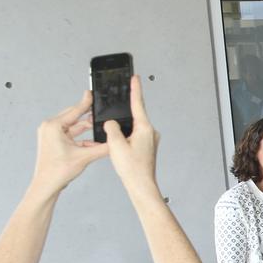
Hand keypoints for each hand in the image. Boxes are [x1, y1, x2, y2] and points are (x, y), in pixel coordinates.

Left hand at [29, 90, 109, 195]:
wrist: (47, 185)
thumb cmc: (57, 171)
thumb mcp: (85, 157)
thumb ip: (103, 147)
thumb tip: (115, 142)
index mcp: (53, 126)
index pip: (75, 111)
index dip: (86, 102)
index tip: (92, 93)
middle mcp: (50, 128)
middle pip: (74, 116)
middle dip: (89, 117)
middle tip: (101, 113)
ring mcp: (51, 134)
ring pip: (74, 127)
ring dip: (87, 129)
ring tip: (100, 129)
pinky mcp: (54, 141)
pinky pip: (72, 135)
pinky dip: (83, 138)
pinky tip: (94, 143)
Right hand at [105, 77, 159, 199]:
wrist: (141, 185)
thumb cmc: (131, 168)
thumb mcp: (115, 144)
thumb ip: (111, 128)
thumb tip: (111, 123)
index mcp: (145, 128)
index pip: (138, 104)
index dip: (135, 89)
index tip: (135, 77)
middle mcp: (150, 132)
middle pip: (135, 116)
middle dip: (124, 111)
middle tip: (118, 105)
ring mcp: (150, 140)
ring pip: (133, 127)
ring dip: (123, 128)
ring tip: (115, 139)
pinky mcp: (147, 146)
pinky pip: (134, 136)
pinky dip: (125, 136)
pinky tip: (119, 144)